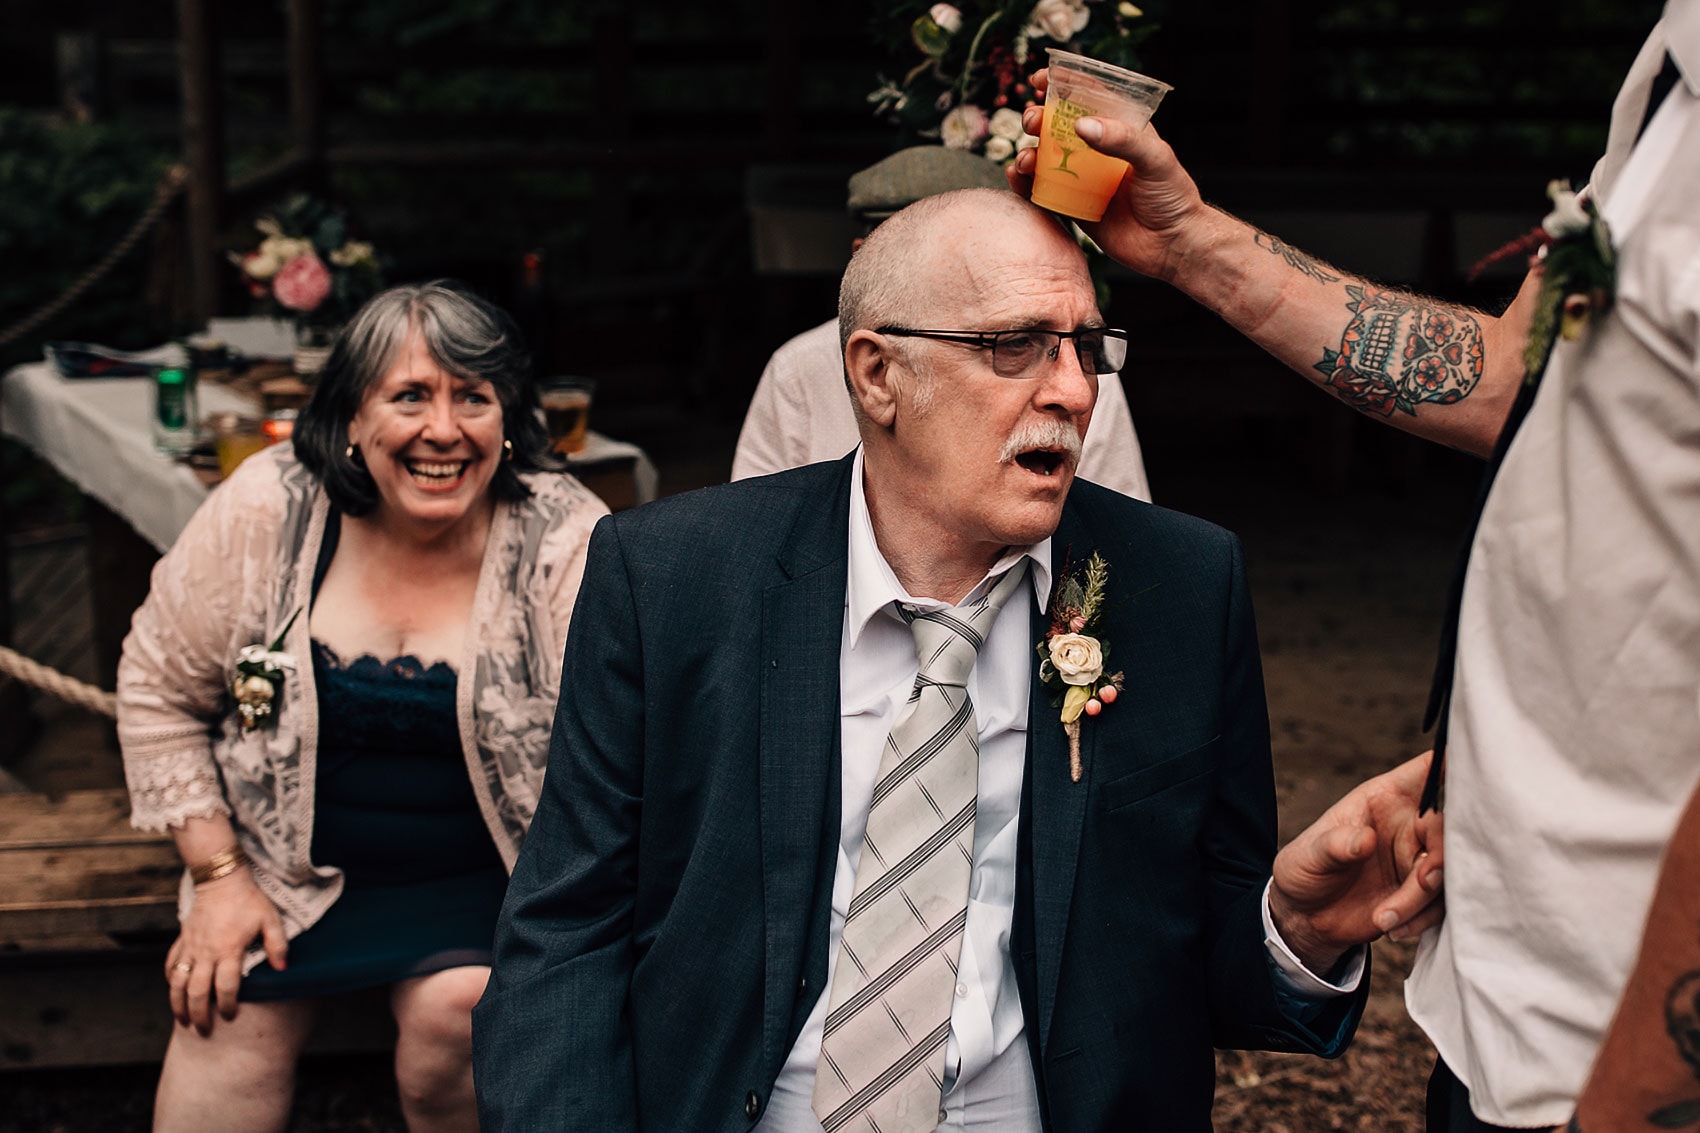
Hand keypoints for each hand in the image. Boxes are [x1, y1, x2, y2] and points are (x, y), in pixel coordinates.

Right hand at [165, 870, 287, 1031]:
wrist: (221, 879)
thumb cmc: (249, 900)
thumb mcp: (271, 919)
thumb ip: (278, 945)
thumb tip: (282, 969)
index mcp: (229, 950)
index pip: (225, 987)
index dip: (227, 1005)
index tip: (230, 1017)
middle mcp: (206, 953)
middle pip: (197, 992)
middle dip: (200, 1015)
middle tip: (204, 1030)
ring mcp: (191, 947)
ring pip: (178, 983)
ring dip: (178, 1004)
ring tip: (184, 1021)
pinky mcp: (182, 940)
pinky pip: (171, 964)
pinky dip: (170, 980)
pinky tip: (174, 991)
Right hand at [1008, 67, 1217, 282]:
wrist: (1172, 247)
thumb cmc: (1173, 197)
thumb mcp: (1156, 159)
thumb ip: (1122, 139)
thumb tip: (1080, 124)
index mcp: (1120, 129)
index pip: (1088, 97)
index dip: (1062, 84)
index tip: (1040, 80)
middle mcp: (1097, 151)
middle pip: (1058, 126)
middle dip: (1038, 119)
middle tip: (1032, 121)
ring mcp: (1082, 179)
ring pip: (1045, 158)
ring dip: (1028, 152)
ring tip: (1027, 159)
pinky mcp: (1073, 206)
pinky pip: (1042, 191)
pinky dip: (1025, 183)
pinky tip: (1017, 176)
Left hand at [1268, 750, 1444, 972]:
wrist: (1307, 918)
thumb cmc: (1304, 871)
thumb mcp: (1308, 856)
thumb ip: (1335, 845)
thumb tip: (1365, 840)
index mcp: (1385, 797)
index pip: (1426, 771)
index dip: (1452, 766)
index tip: (1467, 775)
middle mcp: (1411, 823)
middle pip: (1451, 826)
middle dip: (1443, 857)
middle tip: (1424, 882)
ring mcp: (1421, 857)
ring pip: (1448, 871)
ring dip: (1422, 899)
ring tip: (1385, 917)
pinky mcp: (1425, 892)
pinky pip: (1443, 903)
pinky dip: (1422, 919)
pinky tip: (1391, 927)